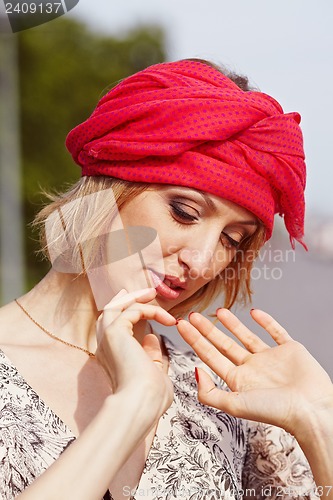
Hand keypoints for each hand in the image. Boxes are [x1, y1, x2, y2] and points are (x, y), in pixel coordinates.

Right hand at [96, 288, 175, 420]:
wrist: (140, 404)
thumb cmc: (149, 400)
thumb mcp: (154, 374)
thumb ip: (151, 355)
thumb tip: (152, 336)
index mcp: (111, 360)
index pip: (113, 331)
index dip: (125, 315)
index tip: (142, 307)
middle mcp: (105, 348)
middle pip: (108, 314)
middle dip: (126, 301)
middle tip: (145, 293)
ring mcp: (107, 339)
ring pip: (114, 307)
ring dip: (134, 298)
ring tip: (152, 293)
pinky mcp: (115, 332)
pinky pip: (132, 310)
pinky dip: (150, 310)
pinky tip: (167, 319)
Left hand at [177, 309, 332, 437]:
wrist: (311, 409)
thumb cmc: (275, 412)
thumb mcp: (235, 405)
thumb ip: (210, 392)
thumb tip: (195, 371)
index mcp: (238, 381)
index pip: (210, 356)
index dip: (194, 340)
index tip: (181, 324)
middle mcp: (252, 369)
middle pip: (224, 345)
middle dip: (207, 330)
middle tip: (192, 315)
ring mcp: (270, 358)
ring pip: (247, 337)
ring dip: (232, 324)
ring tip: (218, 310)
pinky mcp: (290, 349)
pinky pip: (276, 332)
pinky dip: (266, 321)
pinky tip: (254, 313)